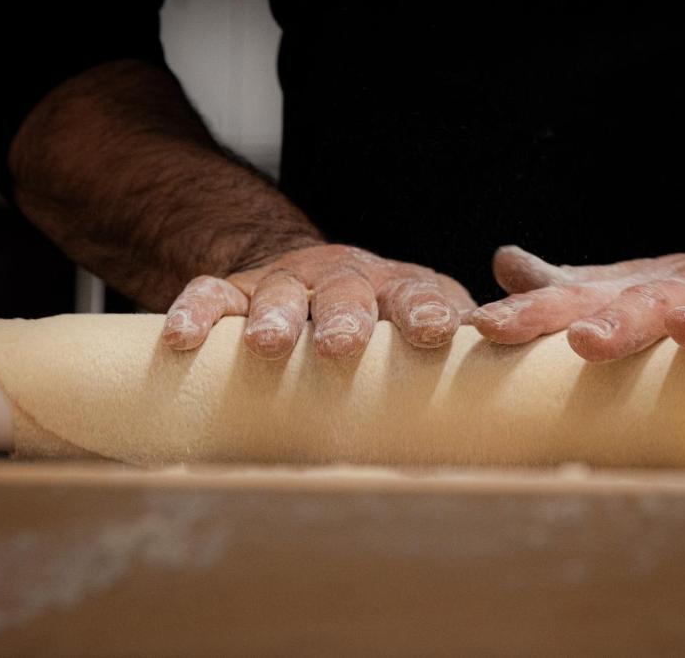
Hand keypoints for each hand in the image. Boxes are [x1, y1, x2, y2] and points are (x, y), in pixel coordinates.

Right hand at [162, 244, 475, 358]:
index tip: (434, 333)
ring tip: (270, 347)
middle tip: (343, 346)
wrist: (315, 275)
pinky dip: (197, 313)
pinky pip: (213, 294)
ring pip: (280, 292)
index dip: (426, 312)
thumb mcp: (422, 327)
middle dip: (346, 317)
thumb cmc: (383, 321)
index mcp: (400, 290)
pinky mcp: (240, 290)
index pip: (419, 296)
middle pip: (347, 291)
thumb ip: (452, 357)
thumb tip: (502, 409)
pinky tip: (182, 340)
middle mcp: (346, 279)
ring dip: (276, 317)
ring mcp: (290, 282)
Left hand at [471, 240, 684, 360]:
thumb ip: (567, 287)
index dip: (530, 314)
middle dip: (615, 323)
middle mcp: (679, 289)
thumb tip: (503, 266)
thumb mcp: (627, 290)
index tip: (485, 328)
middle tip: (584, 340)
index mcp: (632, 292)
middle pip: (644, 303)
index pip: (573, 301)